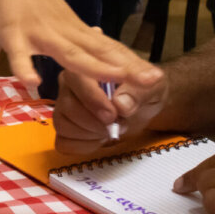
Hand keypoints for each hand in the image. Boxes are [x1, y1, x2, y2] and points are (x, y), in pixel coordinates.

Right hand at [0, 0, 160, 88]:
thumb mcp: (55, 15)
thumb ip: (70, 36)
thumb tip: (90, 50)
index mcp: (73, 29)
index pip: (108, 48)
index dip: (131, 63)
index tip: (155, 78)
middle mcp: (63, 31)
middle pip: (99, 52)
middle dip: (127, 67)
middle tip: (154, 80)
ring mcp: (39, 32)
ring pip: (69, 53)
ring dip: (93, 67)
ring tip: (116, 79)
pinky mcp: (12, 33)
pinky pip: (19, 54)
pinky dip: (25, 67)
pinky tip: (32, 83)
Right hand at [53, 68, 168, 153]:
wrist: (142, 105)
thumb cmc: (143, 90)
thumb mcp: (151, 87)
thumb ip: (138, 92)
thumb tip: (121, 104)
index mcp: (86, 67)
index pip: (77, 80)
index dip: (93, 100)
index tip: (113, 115)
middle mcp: (68, 84)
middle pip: (68, 107)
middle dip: (96, 122)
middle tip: (119, 123)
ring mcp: (63, 106)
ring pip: (64, 126)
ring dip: (92, 135)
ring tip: (111, 129)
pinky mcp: (64, 128)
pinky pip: (64, 142)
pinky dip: (84, 145)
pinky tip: (99, 138)